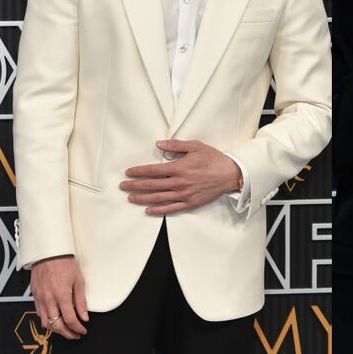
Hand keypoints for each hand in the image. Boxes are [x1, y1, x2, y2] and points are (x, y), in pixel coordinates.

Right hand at [29, 255, 88, 339]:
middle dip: (67, 333)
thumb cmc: (64, 262)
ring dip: (56, 330)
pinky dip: (47, 320)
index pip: (70, 320)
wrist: (48, 251)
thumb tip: (84, 317)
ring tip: (65, 329)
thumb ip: (80, 301)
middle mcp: (49, 299)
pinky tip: (54, 319)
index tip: (83, 330)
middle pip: (57, 325)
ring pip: (46, 323)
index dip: (78, 328)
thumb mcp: (78, 280)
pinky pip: (39, 314)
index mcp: (62, 295)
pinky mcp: (34, 295)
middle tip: (75, 335)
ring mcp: (40, 298)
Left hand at [121, 139, 241, 215]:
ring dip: (142, 198)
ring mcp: (184, 194)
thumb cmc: (213, 158)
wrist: (230, 174)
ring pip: (158, 198)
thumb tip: (158, 143)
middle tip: (123, 186)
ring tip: (131, 198)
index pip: (153, 170)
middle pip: (152, 185)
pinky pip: (171, 208)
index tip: (128, 172)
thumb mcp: (195, 146)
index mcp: (179, 168)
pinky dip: (158, 210)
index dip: (139, 171)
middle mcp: (179, 183)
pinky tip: (148, 210)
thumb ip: (175, 145)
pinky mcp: (190, 203)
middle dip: (135, 185)